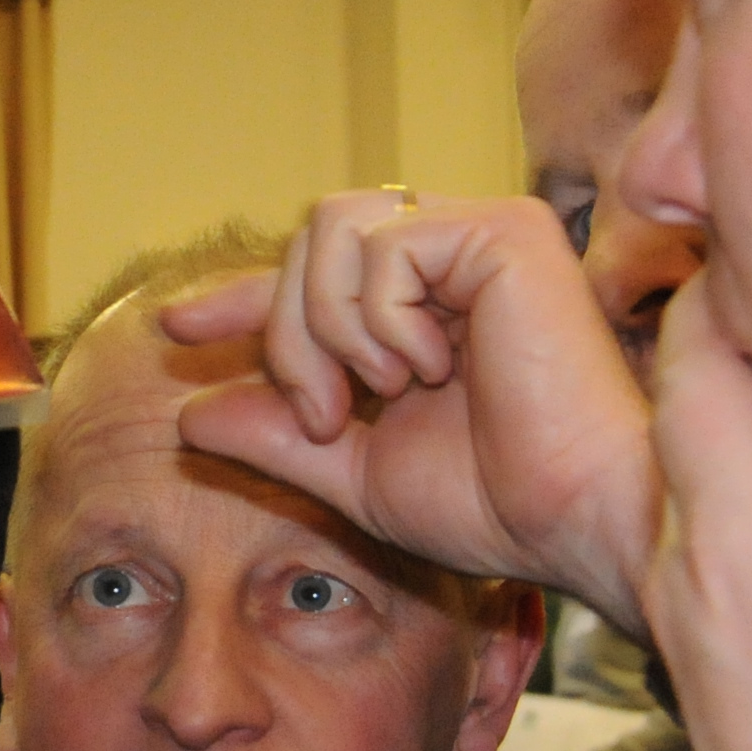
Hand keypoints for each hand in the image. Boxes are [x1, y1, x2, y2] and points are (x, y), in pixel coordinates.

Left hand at [163, 190, 662, 626]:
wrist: (576, 521)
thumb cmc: (496, 504)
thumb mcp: (356, 472)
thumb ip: (279, 436)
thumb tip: (190, 415)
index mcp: (430, 304)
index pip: (315, 273)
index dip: (242, 295)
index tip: (175, 328)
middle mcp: (459, 254)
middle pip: (310, 242)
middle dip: (287, 333)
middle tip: (323, 415)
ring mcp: (484, 235)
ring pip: (333, 229)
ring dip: (327, 324)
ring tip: (377, 392)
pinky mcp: (506, 232)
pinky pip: (384, 245)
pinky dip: (379, 317)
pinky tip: (429, 369)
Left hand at [644, 290, 751, 750]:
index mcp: (743, 536)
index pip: (694, 366)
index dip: (725, 286)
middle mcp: (694, 575)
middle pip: (684, 416)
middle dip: (730, 340)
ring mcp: (699, 632)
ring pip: (699, 485)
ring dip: (746, 422)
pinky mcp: (725, 680)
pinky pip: (720, 549)